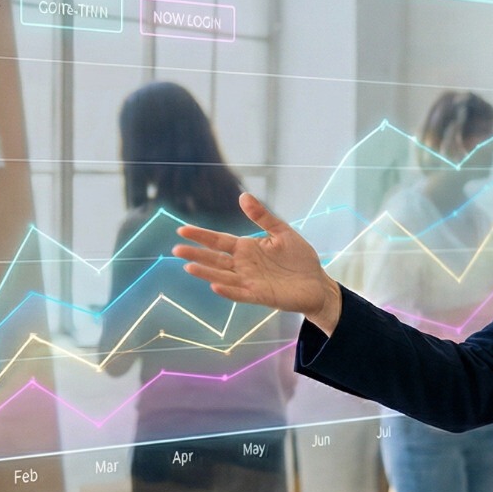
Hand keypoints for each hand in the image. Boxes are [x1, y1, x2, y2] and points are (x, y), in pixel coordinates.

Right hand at [174, 194, 343, 331]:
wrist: (317, 283)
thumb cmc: (299, 258)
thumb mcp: (282, 232)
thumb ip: (262, 217)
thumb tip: (243, 196)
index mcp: (247, 248)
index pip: (219, 241)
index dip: (201, 236)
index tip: (182, 230)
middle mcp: (244, 265)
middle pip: (215, 259)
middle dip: (196, 254)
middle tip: (176, 249)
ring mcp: (250, 281)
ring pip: (223, 276)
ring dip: (206, 272)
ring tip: (189, 266)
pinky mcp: (260, 295)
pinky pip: (241, 293)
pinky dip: (228, 290)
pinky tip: (215, 286)